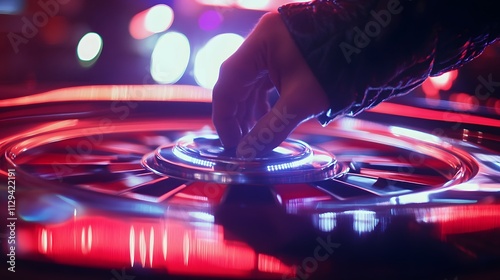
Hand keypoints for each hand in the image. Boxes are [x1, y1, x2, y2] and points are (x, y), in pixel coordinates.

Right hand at [212, 12, 328, 158]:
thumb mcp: (301, 102)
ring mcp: (275, 43)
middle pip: (237, 81)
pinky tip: (266, 118)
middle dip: (238, 115)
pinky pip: (266, 78)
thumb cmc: (340, 68)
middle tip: (241, 143)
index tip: (229, 142)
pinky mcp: (286, 51)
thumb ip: (270, 129)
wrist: (374, 46)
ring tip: (253, 135)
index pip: (227, 82)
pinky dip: (264, 100)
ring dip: (250, 110)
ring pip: (251, 81)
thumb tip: (248, 153)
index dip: (224, 117)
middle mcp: (264, 38)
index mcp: (261, 41)